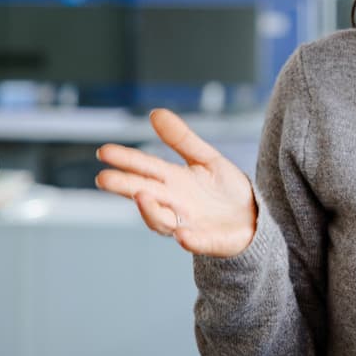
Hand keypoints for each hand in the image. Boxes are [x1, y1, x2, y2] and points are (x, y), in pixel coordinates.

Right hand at [95, 108, 257, 257]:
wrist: (251, 216)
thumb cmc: (225, 189)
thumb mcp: (206, 158)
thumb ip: (181, 139)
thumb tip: (155, 113)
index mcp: (173, 181)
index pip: (146, 168)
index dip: (127, 160)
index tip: (104, 151)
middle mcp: (174, 204)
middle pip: (145, 194)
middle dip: (125, 187)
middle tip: (104, 178)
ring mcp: (189, 224)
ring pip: (162, 221)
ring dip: (151, 211)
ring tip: (141, 195)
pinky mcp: (210, 241)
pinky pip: (197, 243)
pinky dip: (189, 240)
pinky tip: (183, 236)